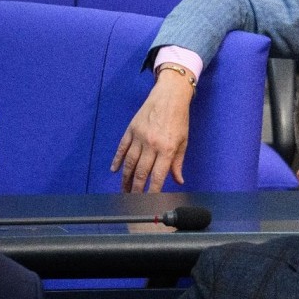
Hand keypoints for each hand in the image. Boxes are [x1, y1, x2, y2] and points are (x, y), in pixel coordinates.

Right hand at [111, 72, 193, 191]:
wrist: (169, 96)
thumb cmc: (179, 119)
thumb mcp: (184, 141)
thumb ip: (178, 163)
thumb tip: (178, 181)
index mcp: (167, 149)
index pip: (158, 176)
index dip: (153, 191)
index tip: (149, 202)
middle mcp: (151, 144)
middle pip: (141, 172)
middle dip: (136, 189)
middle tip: (133, 201)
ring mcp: (139, 136)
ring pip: (129, 163)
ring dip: (126, 178)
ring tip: (124, 190)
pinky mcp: (131, 129)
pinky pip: (122, 148)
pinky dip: (117, 160)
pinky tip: (115, 171)